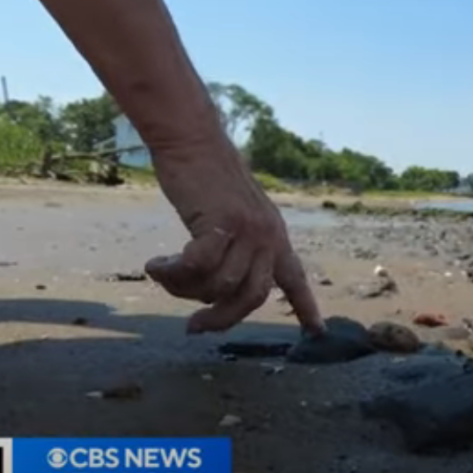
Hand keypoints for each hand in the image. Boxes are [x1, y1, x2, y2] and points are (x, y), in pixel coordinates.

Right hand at [142, 136, 324, 334]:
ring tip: (164, 275)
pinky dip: (173, 273)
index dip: (306, 307)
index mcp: (275, 236)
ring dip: (185, 290)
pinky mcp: (223, 221)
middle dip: (222, 319)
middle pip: (253, 298)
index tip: (317, 333)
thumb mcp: (232, 215)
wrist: (193, 140)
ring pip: (221, 285)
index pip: (294, 277)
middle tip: (193, 327)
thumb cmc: (205, 178)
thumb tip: (216, 291)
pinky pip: (198, 266)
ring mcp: (248, 228)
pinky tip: (155, 266)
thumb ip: (235, 249)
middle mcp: (268, 235)